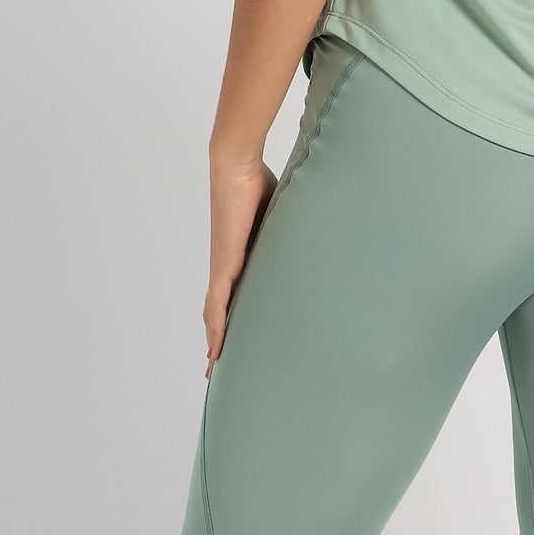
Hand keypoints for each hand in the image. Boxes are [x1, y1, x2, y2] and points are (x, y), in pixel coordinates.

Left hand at [204, 156, 276, 370]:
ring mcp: (223, 267)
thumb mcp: (281, 213)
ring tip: (213, 366)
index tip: (232, 337)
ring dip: (214, 341)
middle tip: (216, 365)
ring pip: (215, 314)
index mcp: (241, 256)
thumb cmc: (258, 181)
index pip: (233, 295)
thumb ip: (291, 228)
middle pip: (219, 311)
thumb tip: (320, 226)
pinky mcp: (224, 265)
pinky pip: (218, 304)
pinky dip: (216, 327)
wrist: (237, 168)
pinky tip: (215, 348)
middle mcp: (228, 266)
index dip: (231, 317)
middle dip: (218, 339)